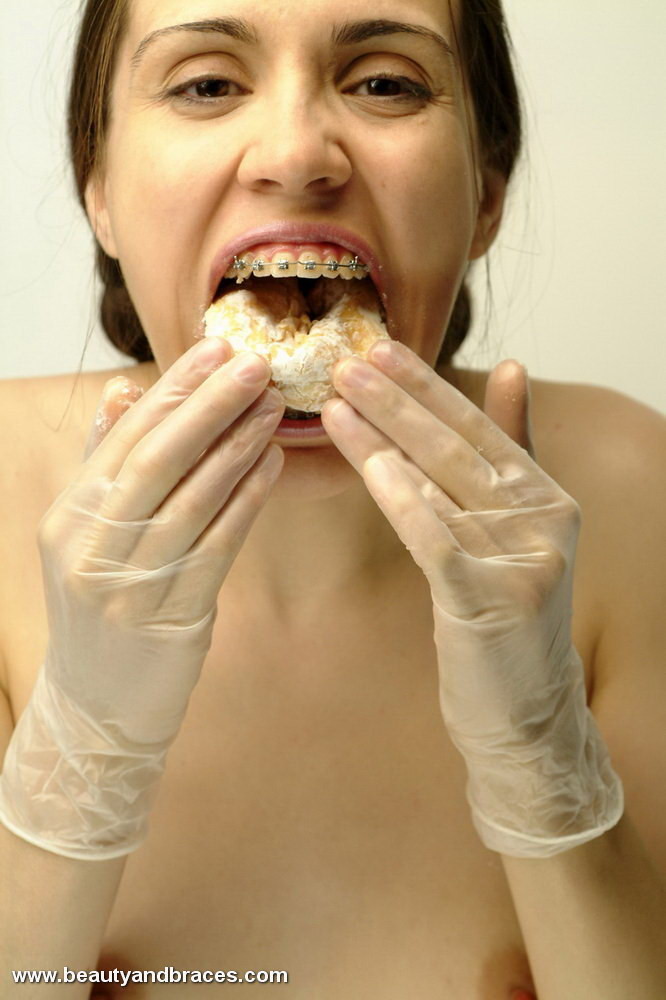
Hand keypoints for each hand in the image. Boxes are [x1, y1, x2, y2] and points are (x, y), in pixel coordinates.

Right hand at [0, 340, 284, 858]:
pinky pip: (217, 546)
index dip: (175, 389)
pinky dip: (248, 501)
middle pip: (158, 459)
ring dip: (237, 446)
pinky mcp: (171, 617)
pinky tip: (275, 465)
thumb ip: (106, 464)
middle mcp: (91, 546)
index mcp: (70, 516)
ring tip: (273, 406)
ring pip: (192, 499)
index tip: (218, 348)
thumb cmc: (102, 611)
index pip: (125, 436)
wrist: (96, 708)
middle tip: (257, 363)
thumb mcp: (87, 537)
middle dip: (210, 405)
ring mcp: (129, 585)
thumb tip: (127, 391)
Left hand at [321, 340, 622, 856]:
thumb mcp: (516, 532)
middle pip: (457, 448)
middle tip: (345, 361)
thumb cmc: (505, 617)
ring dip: (384, 439)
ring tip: (336, 402)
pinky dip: (404, 499)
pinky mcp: (494, 601)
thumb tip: (514, 366)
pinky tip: (369, 465)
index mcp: (547, 496)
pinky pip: (438, 539)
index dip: (426, 387)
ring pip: (442, 485)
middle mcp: (545, 521)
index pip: (478, 427)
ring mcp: (524, 560)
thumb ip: (513, 451)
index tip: (379, 349)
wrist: (525, 712)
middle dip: (397, 400)